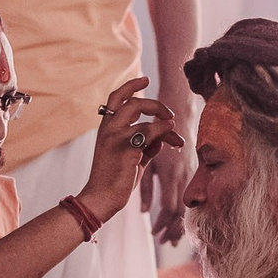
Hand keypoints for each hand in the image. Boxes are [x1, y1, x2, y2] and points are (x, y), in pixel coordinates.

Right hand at [81, 77, 181, 221]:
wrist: (102, 199)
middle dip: (155, 104)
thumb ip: (145, 146)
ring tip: (176, 135)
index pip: (116, 98)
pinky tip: (173, 141)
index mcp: (106, 128)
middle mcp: (108, 128)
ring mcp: (115, 136)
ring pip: (143, 114)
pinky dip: (165, 132)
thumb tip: (161, 138)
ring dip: (164, 121)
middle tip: (169, 114)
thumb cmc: (115, 181)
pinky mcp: (126, 147)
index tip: (146, 79)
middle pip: (132, 101)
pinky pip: (151, 131)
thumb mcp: (132, 158)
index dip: (131, 86)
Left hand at [141, 132, 193, 245]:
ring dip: (180, 222)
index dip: (162, 223)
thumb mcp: (148, 157)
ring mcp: (189, 175)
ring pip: (186, 204)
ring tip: (173, 238)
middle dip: (173, 229)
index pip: (167, 207)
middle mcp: (181, 177)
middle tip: (166, 243)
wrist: (177, 115)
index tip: (155, 234)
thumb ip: (147, 185)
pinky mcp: (193, 171)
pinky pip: (190, 196)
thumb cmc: (155, 134)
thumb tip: (143, 211)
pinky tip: (180, 220)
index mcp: (169, 174)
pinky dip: (184, 210)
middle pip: (179, 211)